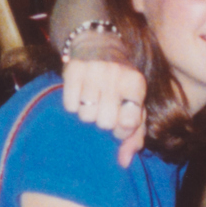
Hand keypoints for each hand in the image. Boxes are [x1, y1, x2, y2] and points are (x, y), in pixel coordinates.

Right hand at [61, 43, 147, 166]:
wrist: (99, 44)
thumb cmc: (120, 84)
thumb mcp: (134, 105)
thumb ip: (134, 135)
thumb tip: (124, 162)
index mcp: (135, 83)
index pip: (128, 122)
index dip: (122, 129)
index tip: (119, 123)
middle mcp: (116, 74)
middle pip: (105, 122)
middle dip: (103, 121)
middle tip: (104, 109)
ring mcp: (93, 71)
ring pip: (86, 115)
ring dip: (88, 113)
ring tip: (92, 100)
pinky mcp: (73, 69)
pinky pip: (69, 105)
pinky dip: (73, 105)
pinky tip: (80, 94)